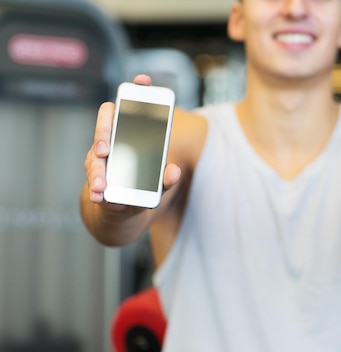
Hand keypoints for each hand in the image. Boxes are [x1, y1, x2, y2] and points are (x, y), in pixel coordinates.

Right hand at [84, 74, 180, 208]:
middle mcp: (115, 137)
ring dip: (97, 169)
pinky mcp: (95, 171)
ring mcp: (102, 154)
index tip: (143, 81)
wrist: (122, 208)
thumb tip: (174, 171)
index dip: (138, 90)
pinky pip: (92, 175)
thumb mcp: (158, 183)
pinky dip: (95, 186)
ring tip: (102, 185)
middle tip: (105, 150)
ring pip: (95, 154)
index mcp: (133, 133)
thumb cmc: (141, 186)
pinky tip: (99, 195)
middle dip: (102, 132)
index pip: (133, 105)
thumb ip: (167, 177)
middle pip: (106, 121)